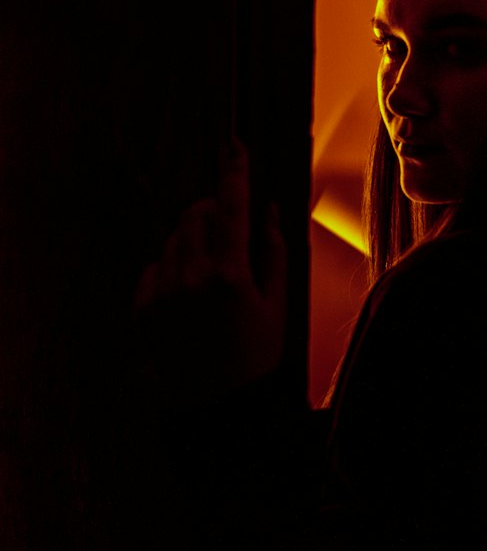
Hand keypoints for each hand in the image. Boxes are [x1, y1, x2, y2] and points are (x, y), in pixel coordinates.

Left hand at [135, 141, 287, 404]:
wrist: (218, 407)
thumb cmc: (257, 355)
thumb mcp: (278, 302)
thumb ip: (274, 249)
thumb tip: (266, 207)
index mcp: (231, 274)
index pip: (232, 205)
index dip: (233, 170)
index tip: (233, 143)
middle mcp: (192, 278)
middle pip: (195, 214)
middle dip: (212, 210)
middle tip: (230, 229)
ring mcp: (164, 293)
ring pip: (174, 238)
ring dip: (193, 240)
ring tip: (213, 274)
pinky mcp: (143, 308)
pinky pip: (155, 266)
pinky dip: (172, 266)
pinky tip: (190, 293)